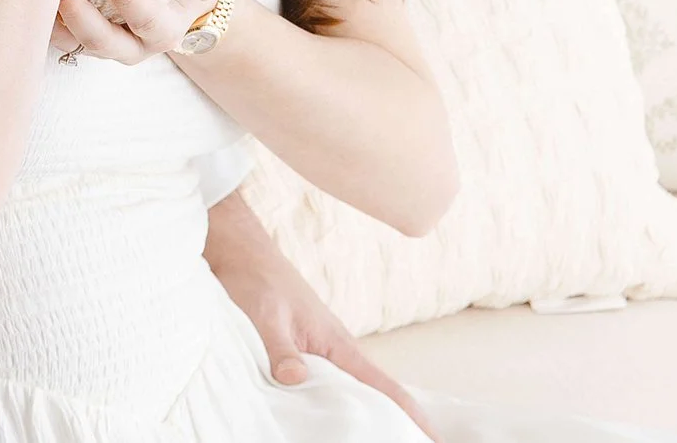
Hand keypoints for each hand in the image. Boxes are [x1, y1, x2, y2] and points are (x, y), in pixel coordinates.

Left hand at [55, 0, 239, 62]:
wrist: (173, 3)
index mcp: (163, 31)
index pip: (146, 20)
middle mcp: (128, 45)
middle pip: (101, 41)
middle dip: (80, 15)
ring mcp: (98, 44)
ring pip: (69, 41)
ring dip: (51, 16)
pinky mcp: (74, 37)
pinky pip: (52, 32)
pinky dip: (39, 11)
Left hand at [204, 191, 440, 439]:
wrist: (240, 252)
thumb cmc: (255, 279)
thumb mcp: (265, 316)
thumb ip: (280, 348)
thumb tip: (295, 378)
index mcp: (337, 343)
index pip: (384, 385)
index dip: (411, 414)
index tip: (436, 439)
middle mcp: (336, 350)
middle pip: (374, 394)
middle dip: (394, 422)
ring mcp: (320, 350)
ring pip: (349, 390)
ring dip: (362, 413)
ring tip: (376, 436)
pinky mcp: (302, 350)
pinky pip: (325, 383)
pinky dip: (331, 402)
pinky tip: (325, 420)